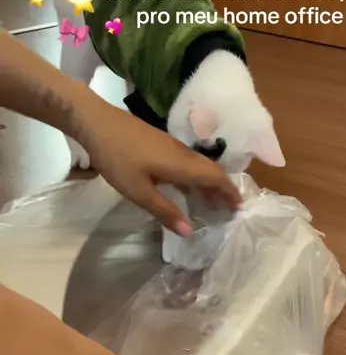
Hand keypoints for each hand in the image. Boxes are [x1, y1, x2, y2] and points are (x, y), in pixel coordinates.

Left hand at [78, 98, 240, 234]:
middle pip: (212, 170)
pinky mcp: (162, 144)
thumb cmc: (118, 158)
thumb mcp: (138, 191)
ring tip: (212, 202)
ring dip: (211, 182)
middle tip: (229, 209)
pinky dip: (197, 176)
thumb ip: (165, 211)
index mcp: (182, 165)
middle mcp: (183, 154)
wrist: (97, 122)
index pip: (216, 178)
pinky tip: (187, 187)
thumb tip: (190, 232)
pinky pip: (189, 162)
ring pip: (201, 165)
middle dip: (224, 189)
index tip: (239, 207)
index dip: (230, 192)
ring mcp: (173, 146)